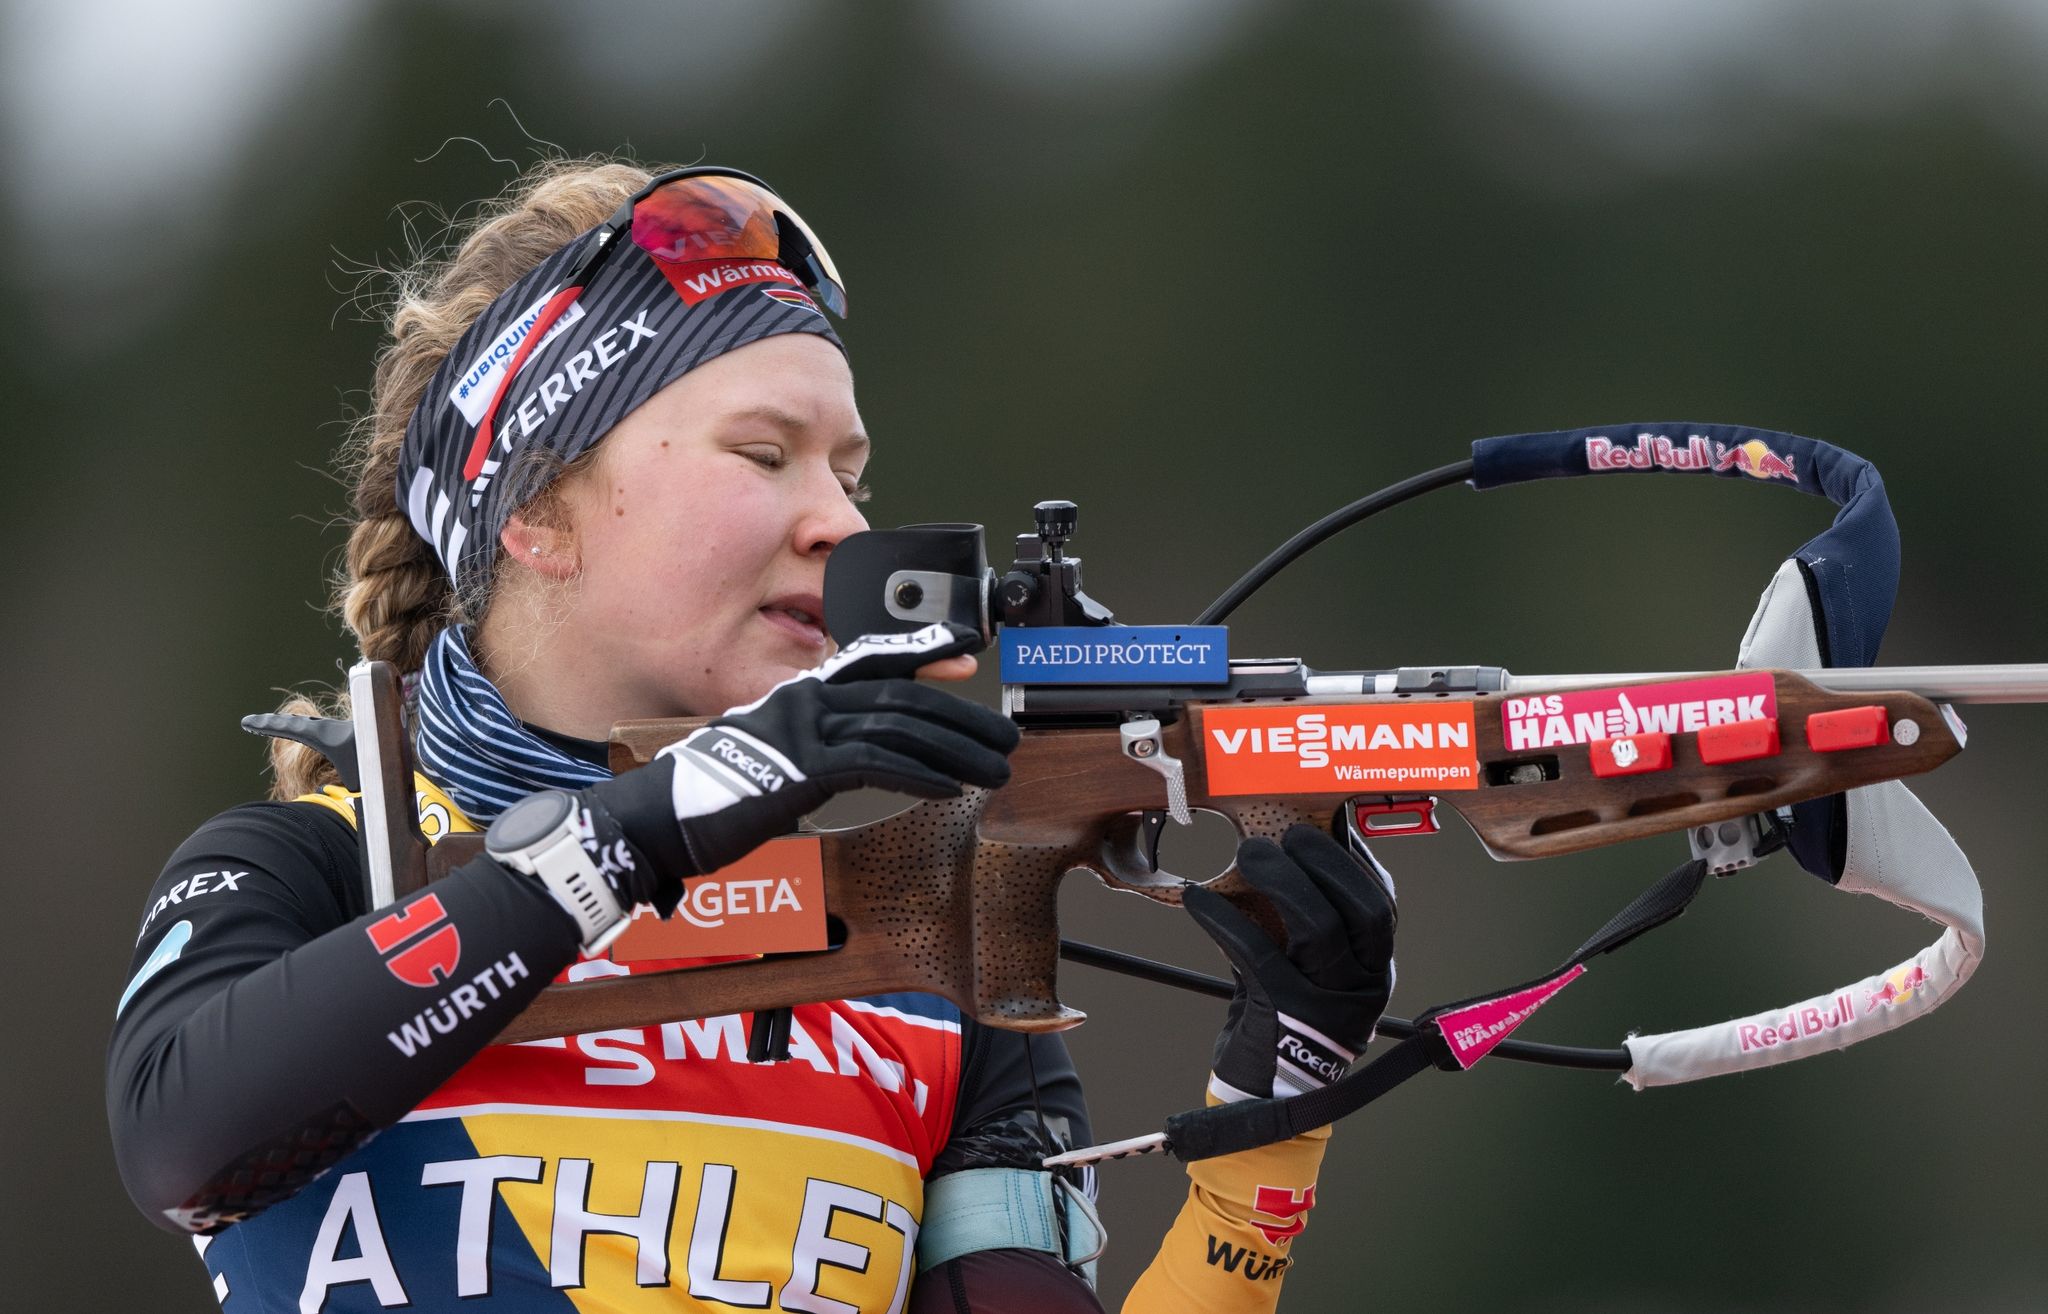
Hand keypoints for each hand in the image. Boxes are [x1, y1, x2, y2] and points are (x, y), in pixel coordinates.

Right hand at [577, 623, 1018, 909]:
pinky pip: (875, 763)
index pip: (871, 662)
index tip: (965, 656)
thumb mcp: (773, 766)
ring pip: (898, 728)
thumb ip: (816, 756)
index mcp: (800, 696)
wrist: (659, 819)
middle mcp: (805, 700)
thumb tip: (857, 766)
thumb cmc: (711, 800)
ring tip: (994, 769)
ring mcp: (802, 729)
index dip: (921, 653)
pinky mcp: (801, 766)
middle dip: (961, 718)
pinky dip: (919, 774)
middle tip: (1002, 738)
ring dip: (956, 751)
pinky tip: (948, 788)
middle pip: (901, 697)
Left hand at [1185, 824, 1396, 1102]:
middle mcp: (1364, 988)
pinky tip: (1196, 899)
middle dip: (1326, 862)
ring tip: (1248, 853)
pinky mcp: (1286, 1015)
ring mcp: (1329, 1004)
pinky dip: (1223, 919)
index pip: (1381, 908)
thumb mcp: (1310, 976)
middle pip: (1362, 911)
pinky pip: (1257, 953)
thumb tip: (1283, 858)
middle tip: (1286, 835)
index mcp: (1375, 972)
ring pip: (1318, 927)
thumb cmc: (1283, 1023)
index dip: (1357, 864)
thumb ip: (1304, 927)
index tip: (1331, 829)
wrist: (1265, 1099)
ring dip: (1280, 881)